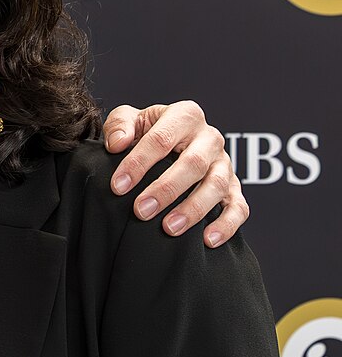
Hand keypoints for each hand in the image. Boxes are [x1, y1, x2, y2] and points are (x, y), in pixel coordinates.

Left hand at [102, 101, 247, 247]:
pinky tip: (207, 240)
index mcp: (185, 116)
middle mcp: (210, 138)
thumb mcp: (131, 119)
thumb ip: (120, 124)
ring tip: (169, 228)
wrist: (171, 143)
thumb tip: (118, 143)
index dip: (138, 163)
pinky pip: (239, 207)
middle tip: (141, 211)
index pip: (161, 139)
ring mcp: (225, 164)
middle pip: (193, 163)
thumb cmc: (147, 131)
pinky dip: (227, 224)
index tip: (118, 186)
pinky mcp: (235, 188)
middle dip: (166, 189)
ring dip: (193, 209)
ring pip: (217, 186)